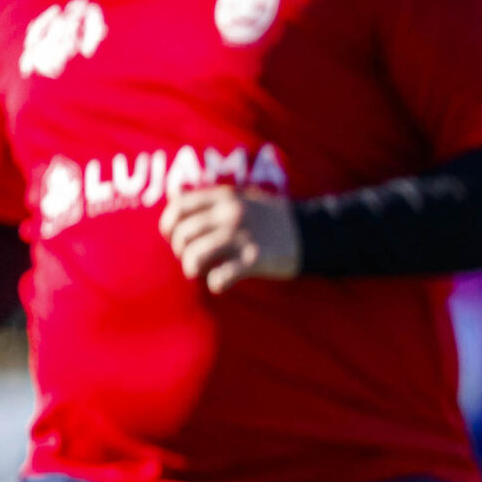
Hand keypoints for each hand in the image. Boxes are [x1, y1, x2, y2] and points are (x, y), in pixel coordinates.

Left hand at [160, 187, 299, 290]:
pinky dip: (216, 283)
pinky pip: (221, 276)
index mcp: (225, 198)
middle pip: (184, 233)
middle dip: (180, 250)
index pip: (179, 206)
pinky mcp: (255, 260)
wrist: (313, 233)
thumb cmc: (273, 219)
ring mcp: (242, 237)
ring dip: (192, 267)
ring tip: (199, 272)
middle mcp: (230, 215)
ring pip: (196, 255)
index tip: (172, 236)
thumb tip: (176, 198)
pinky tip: (220, 283)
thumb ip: (213, 201)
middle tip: (190, 258)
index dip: (169, 223)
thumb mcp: (244, 198)